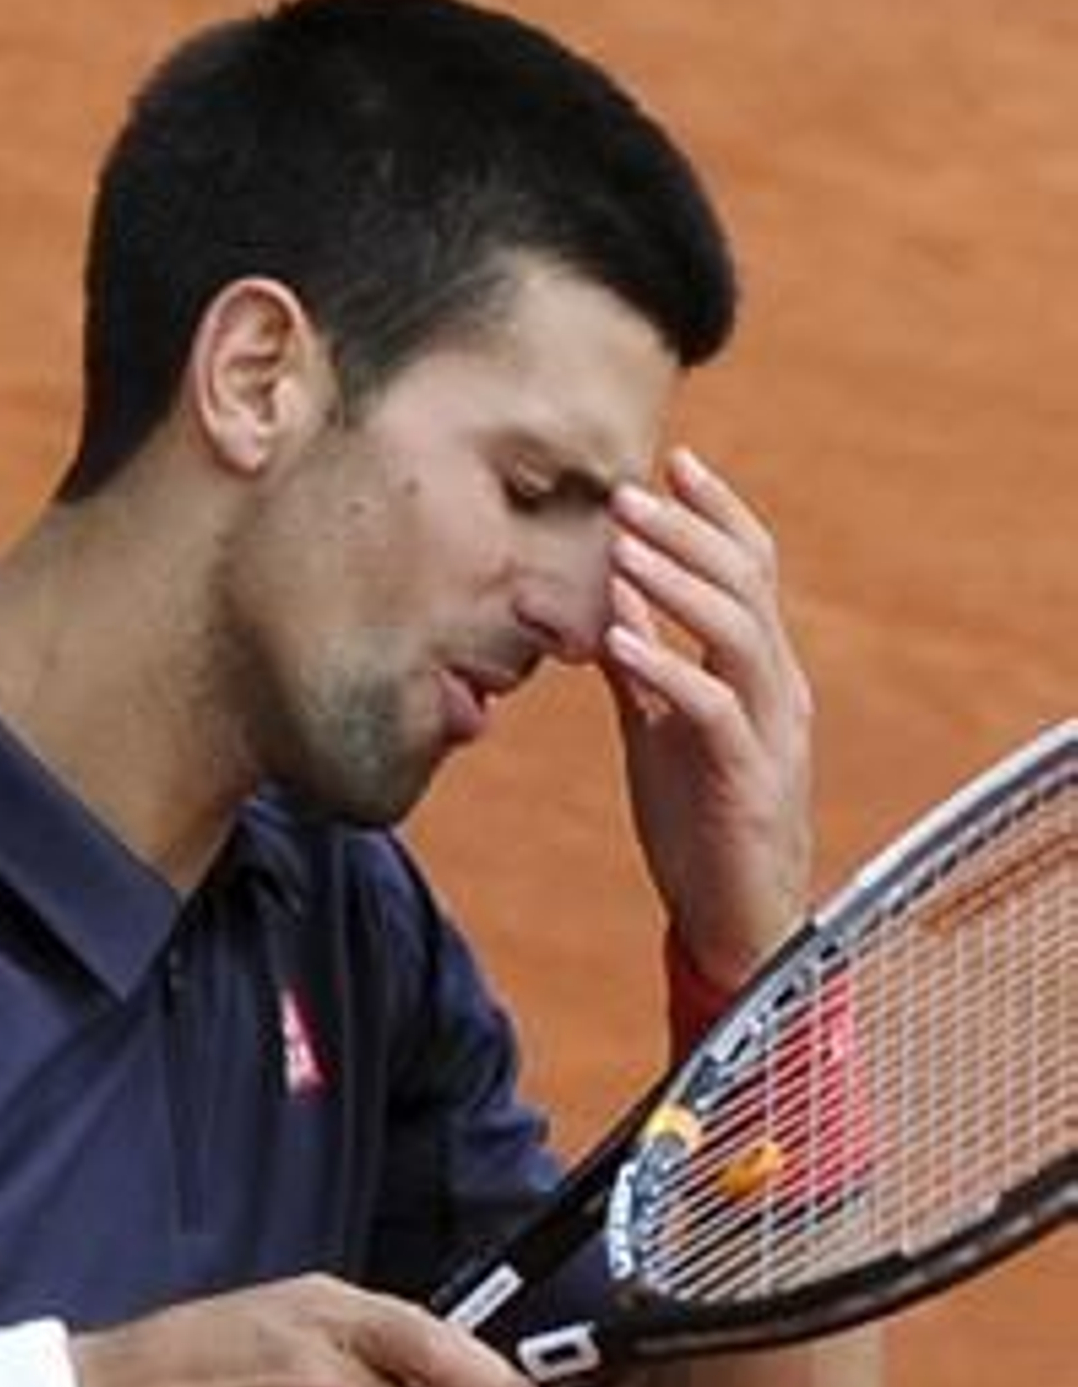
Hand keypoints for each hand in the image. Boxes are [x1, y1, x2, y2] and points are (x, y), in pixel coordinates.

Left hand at [600, 446, 814, 986]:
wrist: (736, 926)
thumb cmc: (700, 830)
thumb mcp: (662, 735)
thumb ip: (644, 670)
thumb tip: (610, 600)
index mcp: (761, 675)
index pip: (753, 571)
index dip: (719, 513)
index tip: (675, 460)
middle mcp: (777, 693)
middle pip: (749, 586)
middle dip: (689, 532)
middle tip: (629, 491)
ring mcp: (768, 736)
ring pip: (739, 634)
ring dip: (677, 584)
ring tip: (623, 548)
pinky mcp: (746, 784)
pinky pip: (712, 710)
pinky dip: (666, 668)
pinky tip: (617, 642)